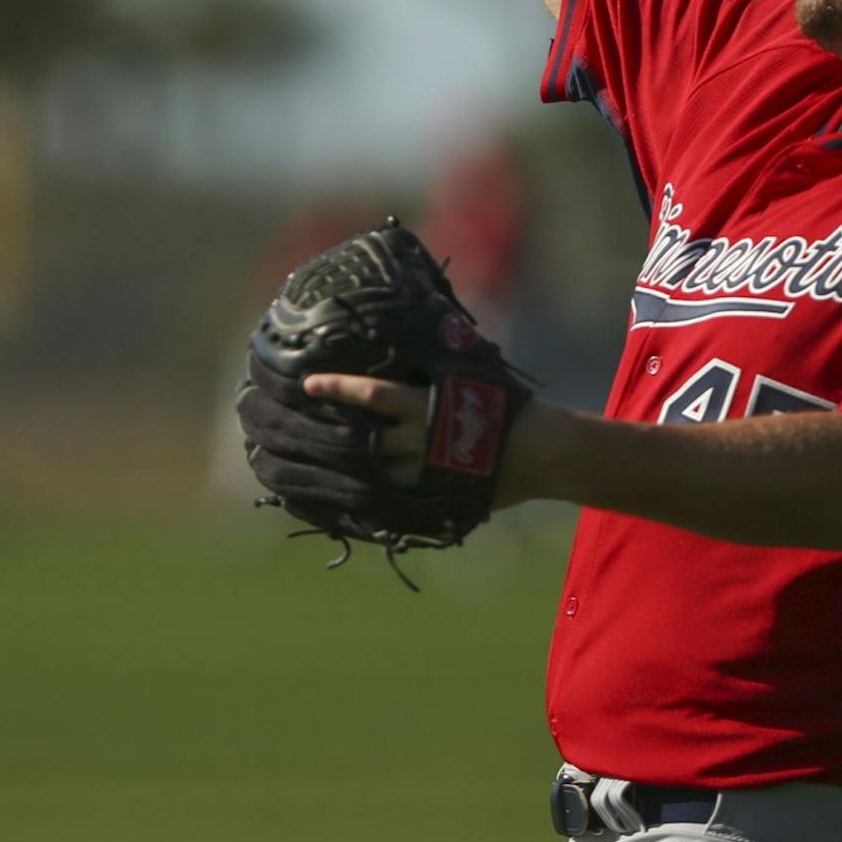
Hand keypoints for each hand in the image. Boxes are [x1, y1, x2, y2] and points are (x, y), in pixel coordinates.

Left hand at [309, 372, 567, 509]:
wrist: (540, 451)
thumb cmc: (508, 405)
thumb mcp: (471, 376)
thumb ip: (438, 369)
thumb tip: (422, 337)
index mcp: (421, 405)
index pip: (370, 393)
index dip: (337, 388)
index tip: (307, 383)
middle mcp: (416, 439)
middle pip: (362, 440)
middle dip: (333, 437)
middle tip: (301, 434)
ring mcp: (423, 472)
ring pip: (375, 475)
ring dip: (350, 472)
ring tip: (319, 469)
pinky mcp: (436, 496)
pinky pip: (397, 502)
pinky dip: (377, 500)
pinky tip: (355, 503)